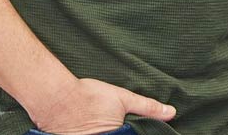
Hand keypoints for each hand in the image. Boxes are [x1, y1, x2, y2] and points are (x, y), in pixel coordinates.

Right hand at [25, 77, 175, 134]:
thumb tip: (171, 113)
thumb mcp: (123, 98)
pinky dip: (93, 132)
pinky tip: (91, 126)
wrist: (57, 98)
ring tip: (100, 121)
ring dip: (106, 132)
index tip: (127, 127)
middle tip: (111, 121)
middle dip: (119, 132)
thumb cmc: (89, 97)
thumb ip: (147, 107)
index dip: (132, 133)